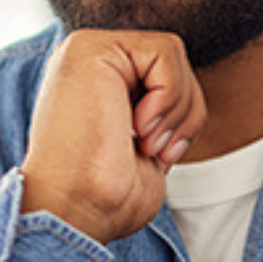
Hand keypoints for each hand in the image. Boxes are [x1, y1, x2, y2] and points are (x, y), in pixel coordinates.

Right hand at [21, 29, 206, 244]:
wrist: (73, 213)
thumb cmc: (106, 198)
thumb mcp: (147, 145)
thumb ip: (161, 112)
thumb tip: (189, 99)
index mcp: (96, 80)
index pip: (165, 74)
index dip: (181, 116)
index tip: (161, 156)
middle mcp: (86, 59)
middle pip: (172, 61)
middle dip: (185, 112)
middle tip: (156, 151)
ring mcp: (84, 49)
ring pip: (172, 53)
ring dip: (177, 108)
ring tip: (146, 142)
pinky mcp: (90, 48)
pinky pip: (164, 51)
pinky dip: (169, 95)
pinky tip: (139, 126)